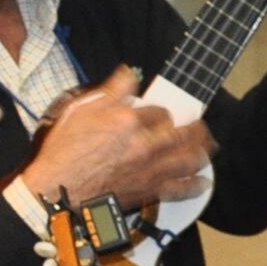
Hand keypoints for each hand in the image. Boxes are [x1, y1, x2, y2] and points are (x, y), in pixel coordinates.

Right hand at [26, 67, 213, 214]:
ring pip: (190, 159)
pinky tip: (203, 182)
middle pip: (185, 133)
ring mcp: (152, 169)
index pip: (160, 112)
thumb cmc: (65, 153)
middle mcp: (146, 145)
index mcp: (129, 121)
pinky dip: (195, 186)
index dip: (162, 113)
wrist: (59, 192)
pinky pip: (182, 190)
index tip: (161, 115)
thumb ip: (111, 91)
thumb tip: (129, 73)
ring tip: (207, 147)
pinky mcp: (150, 191)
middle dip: (196, 128)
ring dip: (202, 152)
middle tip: (200, 126)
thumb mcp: (81, 111)